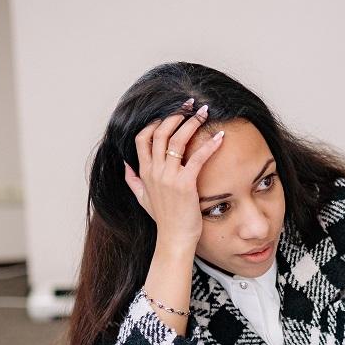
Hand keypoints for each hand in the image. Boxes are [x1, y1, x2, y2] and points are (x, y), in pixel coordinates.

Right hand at [125, 100, 224, 252]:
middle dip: (177, 114)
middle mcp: (155, 171)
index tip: (171, 114)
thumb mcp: (142, 199)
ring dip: (192, 122)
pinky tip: (220, 137)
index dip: (156, 122)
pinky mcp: (185, 184)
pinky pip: (197, 158)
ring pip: (177, 140)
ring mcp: (169, 177)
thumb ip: (133, 181)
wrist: (174, 239)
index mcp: (144, 172)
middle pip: (161, 132)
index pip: (144, 138)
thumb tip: (125, 167)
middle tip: (191, 105)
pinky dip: (209, 145)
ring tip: (204, 113)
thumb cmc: (163, 220)